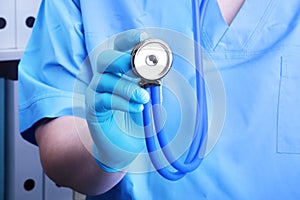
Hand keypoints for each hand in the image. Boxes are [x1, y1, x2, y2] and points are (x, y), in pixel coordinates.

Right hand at [85, 30, 149, 171]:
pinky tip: (137, 107)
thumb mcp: (147, 98)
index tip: (143, 36)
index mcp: (117, 72)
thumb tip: (160, 71)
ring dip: (128, 88)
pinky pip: (104, 100)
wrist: (123, 147)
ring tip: (145, 97)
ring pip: (106, 81)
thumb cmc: (136, 119)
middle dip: (122, 59)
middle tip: (140, 66)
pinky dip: (122, 102)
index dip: (127, 40)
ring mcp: (96, 93)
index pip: (118, 49)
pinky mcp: (93, 109)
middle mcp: (104, 78)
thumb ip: (151, 84)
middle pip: (105, 59)